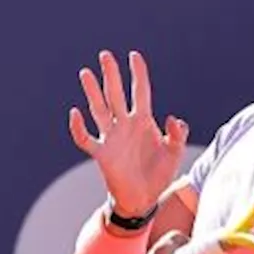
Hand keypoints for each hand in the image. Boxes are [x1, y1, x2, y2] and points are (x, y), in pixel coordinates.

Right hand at [69, 50, 189, 216]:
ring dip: (92, 92)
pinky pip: (86, 139)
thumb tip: (173, 118)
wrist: (144, 199)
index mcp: (143, 122)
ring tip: (86, 73)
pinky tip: (75, 113)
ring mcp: (111, 138)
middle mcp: (125, 125)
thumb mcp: (174, 153)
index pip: (140, 92)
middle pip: (116, 94)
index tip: (134, 56)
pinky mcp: (102, 154)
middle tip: (105, 54)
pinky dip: (78, 127)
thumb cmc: (159, 174)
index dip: (138, 74)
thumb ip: (178, 135)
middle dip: (111, 75)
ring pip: (99, 110)